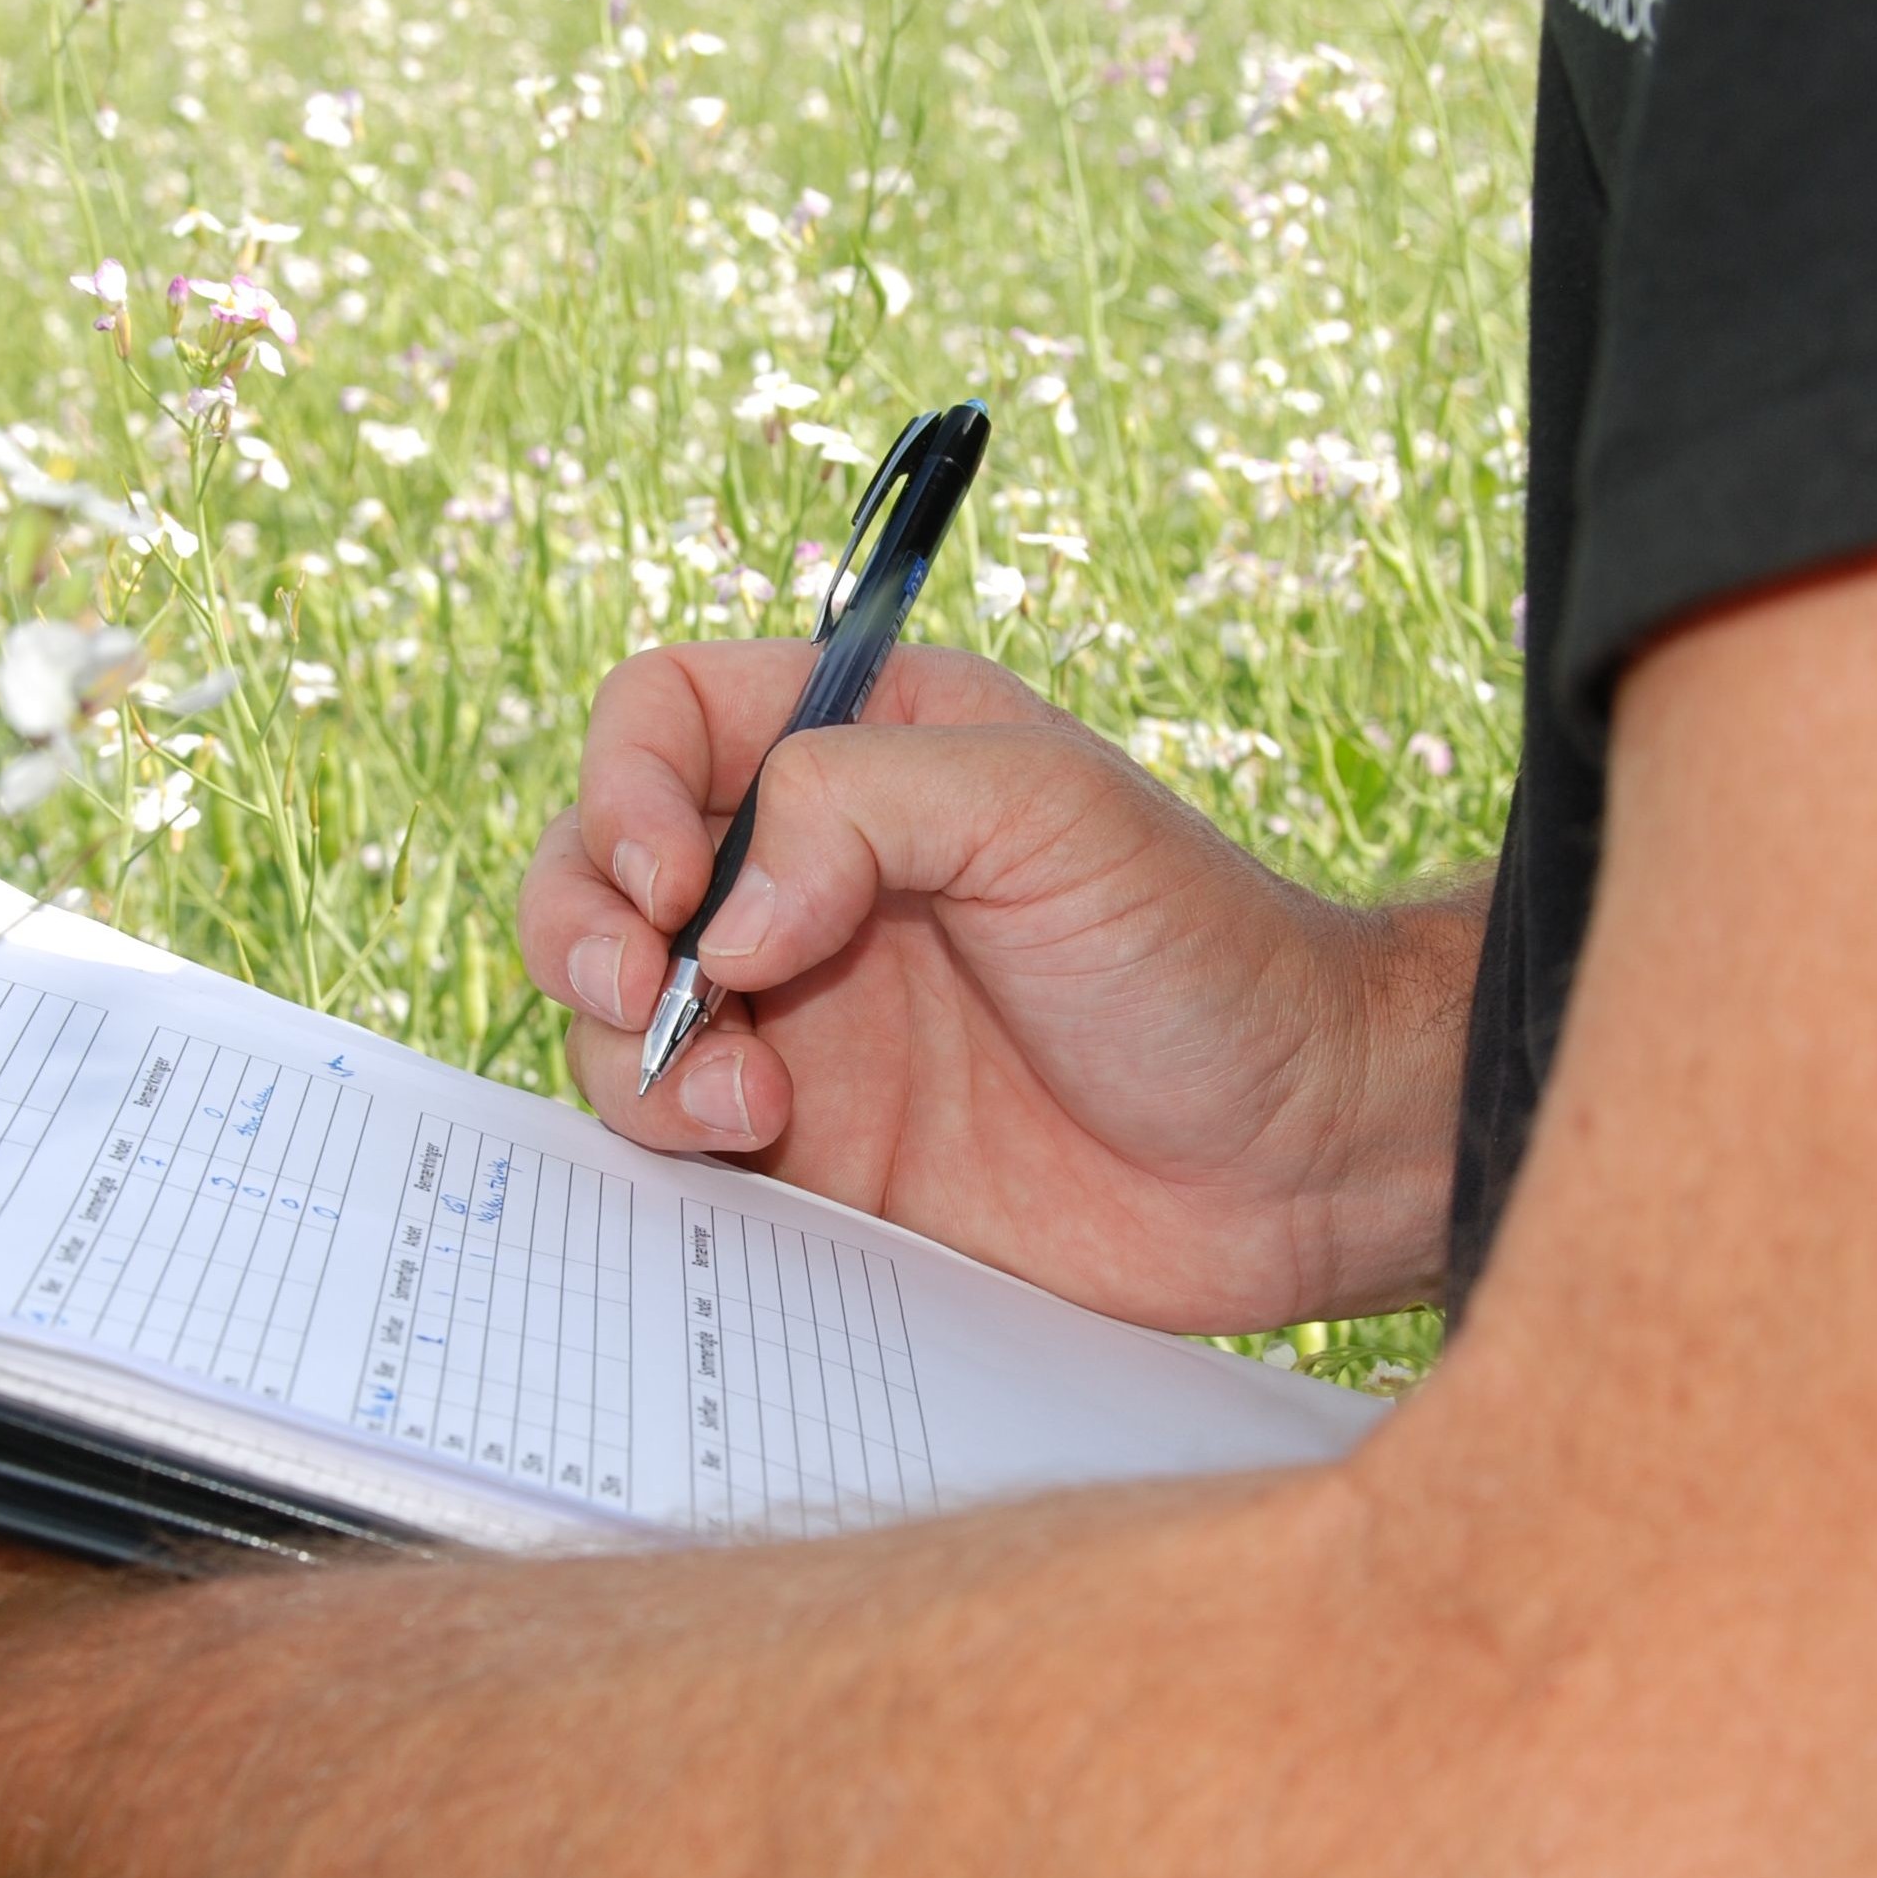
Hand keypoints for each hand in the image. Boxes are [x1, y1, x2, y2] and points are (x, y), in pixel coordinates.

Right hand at [519, 643, 1479, 1331]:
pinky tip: (760, 1144)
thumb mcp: (1047, 812)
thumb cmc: (1206, 956)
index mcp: (866, 749)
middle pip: (598, 866)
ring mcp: (800, 1011)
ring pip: (610, 1007)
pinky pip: (670, 1129)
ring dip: (631, 1045)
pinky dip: (670, 1134)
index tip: (672, 880)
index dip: (626, 787)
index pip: (666, 719)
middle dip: (581, 924)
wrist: (1296, 1158)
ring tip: (751, 1098)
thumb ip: (859, 805)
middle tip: (646, 990)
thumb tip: (720, 916)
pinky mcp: (810, 1145)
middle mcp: (809, 873)